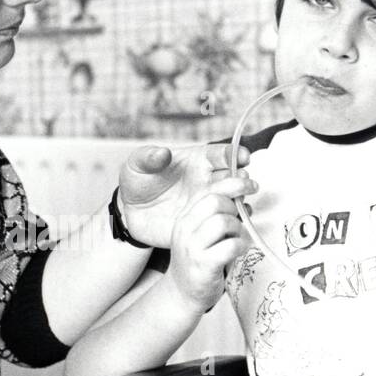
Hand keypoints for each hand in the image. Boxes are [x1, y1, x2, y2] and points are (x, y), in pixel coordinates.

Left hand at [117, 143, 250, 248]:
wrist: (132, 212)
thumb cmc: (137, 182)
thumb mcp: (136, 166)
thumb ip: (148, 158)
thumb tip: (162, 153)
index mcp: (197, 161)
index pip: (221, 154)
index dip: (234, 154)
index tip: (242, 157)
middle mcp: (208, 180)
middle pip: (234, 177)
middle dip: (241, 179)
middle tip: (243, 182)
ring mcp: (209, 202)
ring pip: (234, 199)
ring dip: (240, 200)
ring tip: (239, 202)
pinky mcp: (205, 223)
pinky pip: (226, 222)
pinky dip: (235, 221)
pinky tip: (233, 220)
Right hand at [163, 176, 254, 314]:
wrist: (182, 293)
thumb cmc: (199, 260)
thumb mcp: (204, 233)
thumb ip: (220, 213)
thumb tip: (244, 195)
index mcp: (185, 217)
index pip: (207, 190)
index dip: (232, 183)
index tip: (250, 184)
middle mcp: (184, 229)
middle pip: (215, 201)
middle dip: (234, 207)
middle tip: (239, 220)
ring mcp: (192, 247)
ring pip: (223, 222)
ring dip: (238, 228)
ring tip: (237, 238)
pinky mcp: (203, 265)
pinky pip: (230, 246)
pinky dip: (240, 245)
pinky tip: (238, 250)